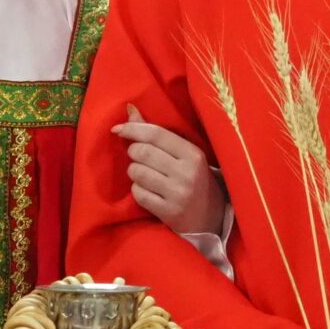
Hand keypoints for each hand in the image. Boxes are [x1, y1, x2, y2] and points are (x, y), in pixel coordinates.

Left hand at [117, 105, 224, 239]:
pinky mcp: (168, 212)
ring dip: (134, 171)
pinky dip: (137, 190)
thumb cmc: (195, 180)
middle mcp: (187, 172)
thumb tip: (129, 109)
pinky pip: (138, 194)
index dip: (133, 129)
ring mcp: (178, 194)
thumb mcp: (185, 155)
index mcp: (193, 154)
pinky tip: (148, 191)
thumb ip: (157, 133)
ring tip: (144, 174)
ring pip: (137, 172)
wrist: (211, 219)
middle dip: (133, 152)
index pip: (156, 135)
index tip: (118, 129)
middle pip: (143, 152)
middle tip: (138, 157)